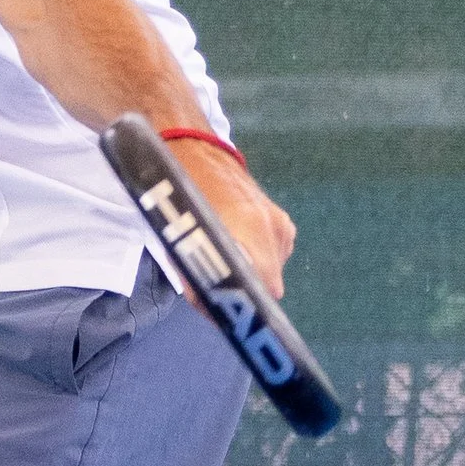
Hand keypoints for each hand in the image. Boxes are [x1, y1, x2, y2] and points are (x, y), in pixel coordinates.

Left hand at [183, 145, 294, 298]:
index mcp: (249, 226)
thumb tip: (211, 306)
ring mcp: (282, 225)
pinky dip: (258, 259)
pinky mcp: (285, 223)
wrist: (200, 154)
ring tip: (225, 259)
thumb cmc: (181, 196)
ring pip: (272, 272)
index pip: (264, 286)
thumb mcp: (179, 236)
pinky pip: (275, 256)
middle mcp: (273, 227)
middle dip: (245, 292)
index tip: (229, 311)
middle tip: (218, 290)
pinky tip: (239, 244)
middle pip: (269, 285)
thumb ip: (196, 272)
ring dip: (251, 274)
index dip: (246, 303)